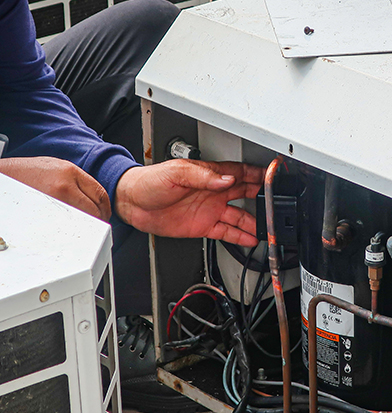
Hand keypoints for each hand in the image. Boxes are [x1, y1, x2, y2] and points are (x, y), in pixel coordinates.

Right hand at [0, 156, 110, 220]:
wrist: (0, 178)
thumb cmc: (24, 174)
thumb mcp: (55, 167)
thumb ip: (76, 181)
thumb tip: (92, 199)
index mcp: (70, 172)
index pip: (100, 194)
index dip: (105, 207)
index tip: (104, 214)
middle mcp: (65, 186)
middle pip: (95, 209)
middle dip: (99, 220)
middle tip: (96, 226)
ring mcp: (55, 202)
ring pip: (84, 220)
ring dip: (87, 227)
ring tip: (82, 229)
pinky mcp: (45, 215)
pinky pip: (67, 227)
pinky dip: (71, 231)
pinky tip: (67, 231)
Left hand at [115, 159, 265, 245]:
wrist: (133, 203)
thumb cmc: (150, 182)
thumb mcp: (177, 174)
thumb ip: (203, 176)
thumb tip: (226, 179)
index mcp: (209, 174)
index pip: (241, 172)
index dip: (259, 174)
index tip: (275, 177)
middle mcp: (213, 192)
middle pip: (246, 193)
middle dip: (263, 197)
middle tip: (279, 204)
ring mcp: (209, 210)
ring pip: (240, 216)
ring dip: (254, 221)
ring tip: (269, 227)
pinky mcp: (202, 226)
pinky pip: (226, 231)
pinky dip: (239, 236)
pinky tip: (251, 239)